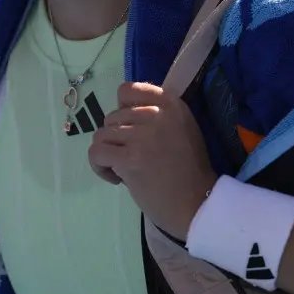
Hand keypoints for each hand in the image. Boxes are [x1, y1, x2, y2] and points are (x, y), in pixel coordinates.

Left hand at [88, 82, 218, 239]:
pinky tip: (116, 178)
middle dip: (116, 139)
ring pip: (101, 135)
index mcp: (171, 103)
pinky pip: (96, 152)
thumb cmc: (189, 171)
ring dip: (108, 154)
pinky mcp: (129, 158)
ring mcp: (142, 135)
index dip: (122, 110)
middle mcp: (156, 113)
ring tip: (124, 170)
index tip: (130, 129)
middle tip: (133, 159)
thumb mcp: (182, 128)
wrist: (198, 203)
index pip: (128, 90)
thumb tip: (123, 112)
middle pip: (112, 117)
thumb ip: (157, 115)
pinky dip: (99, 166)